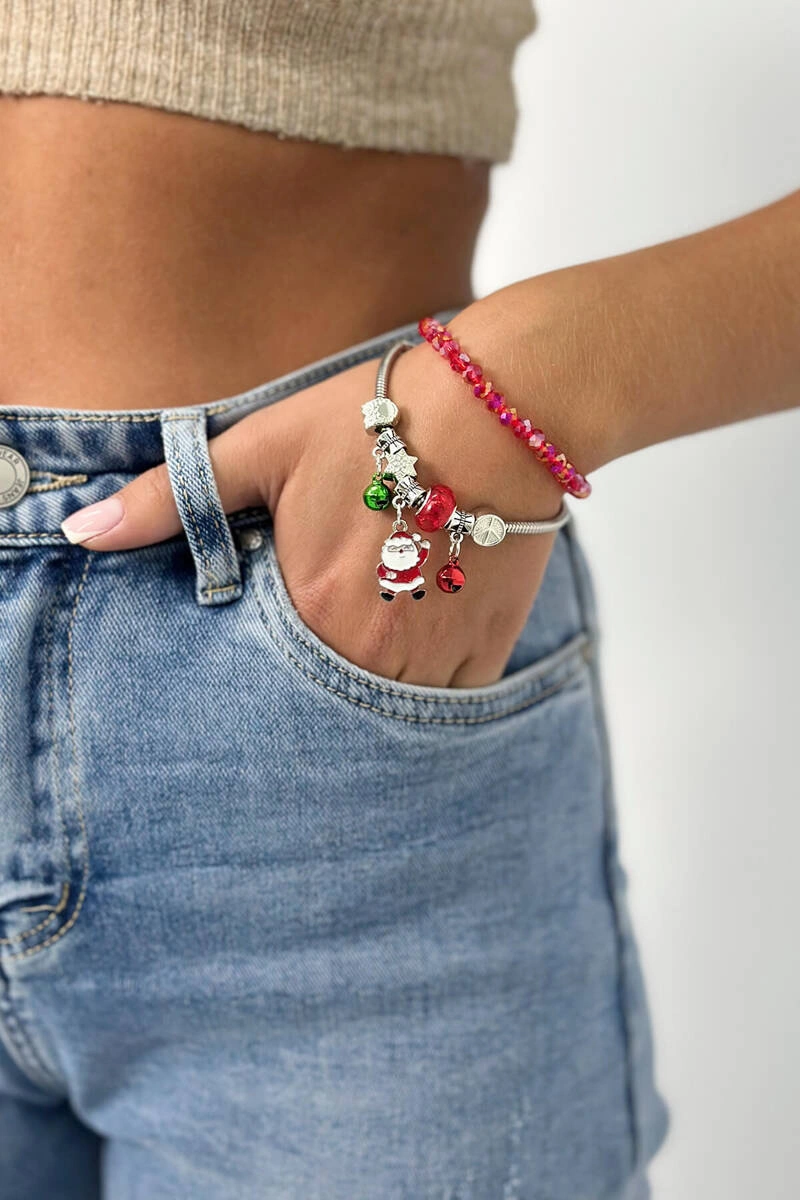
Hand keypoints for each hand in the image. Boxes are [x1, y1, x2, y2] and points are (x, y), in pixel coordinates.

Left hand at [58, 319, 576, 688]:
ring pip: (383, 712)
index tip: (275, 622)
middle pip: (322, 701)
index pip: (260, 678)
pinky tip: (418, 631)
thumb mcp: (263, 449)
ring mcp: (434, 662)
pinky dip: (424, 681)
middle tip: (331, 616)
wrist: (501, 410)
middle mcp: (371, 656)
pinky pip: (446, 705)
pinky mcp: (487, 653)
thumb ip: (175, 501)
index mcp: (309, 613)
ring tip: (373, 626)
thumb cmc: (378, 421)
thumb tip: (87, 533)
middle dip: (312, 677)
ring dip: (369, 684)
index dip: (258, 658)